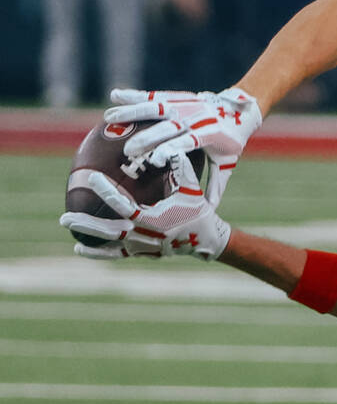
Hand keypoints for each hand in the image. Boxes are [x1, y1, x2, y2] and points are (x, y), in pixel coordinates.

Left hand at [60, 155, 231, 260]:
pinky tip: (79, 248)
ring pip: (108, 243)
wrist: (205, 239)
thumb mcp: (191, 188)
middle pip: (108, 231)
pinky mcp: (141, 253)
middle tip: (64, 217)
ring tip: (67, 224)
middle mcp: (144, 236)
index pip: (123, 205)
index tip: (92, 178)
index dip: (106, 191)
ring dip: (87, 235)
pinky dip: (97, 253)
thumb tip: (167, 149)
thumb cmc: (197, 211)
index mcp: (153, 220)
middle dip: (86, 224)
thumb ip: (180, 168)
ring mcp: (141, 247)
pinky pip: (115, 254)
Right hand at [103, 86, 262, 205]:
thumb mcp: (227, 162)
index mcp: (208, 134)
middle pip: (168, 127)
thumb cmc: (230, 142)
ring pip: (157, 107)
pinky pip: (155, 96)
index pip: (187, 143)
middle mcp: (196, 118)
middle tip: (128, 150)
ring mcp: (187, 105)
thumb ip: (216, 184)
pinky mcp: (179, 97)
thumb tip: (209, 209)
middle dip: (148, 137)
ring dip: (133, 112)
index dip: (171, 150)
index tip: (154, 161)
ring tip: (109, 118)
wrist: (239, 110)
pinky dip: (135, 95)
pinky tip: (114, 96)